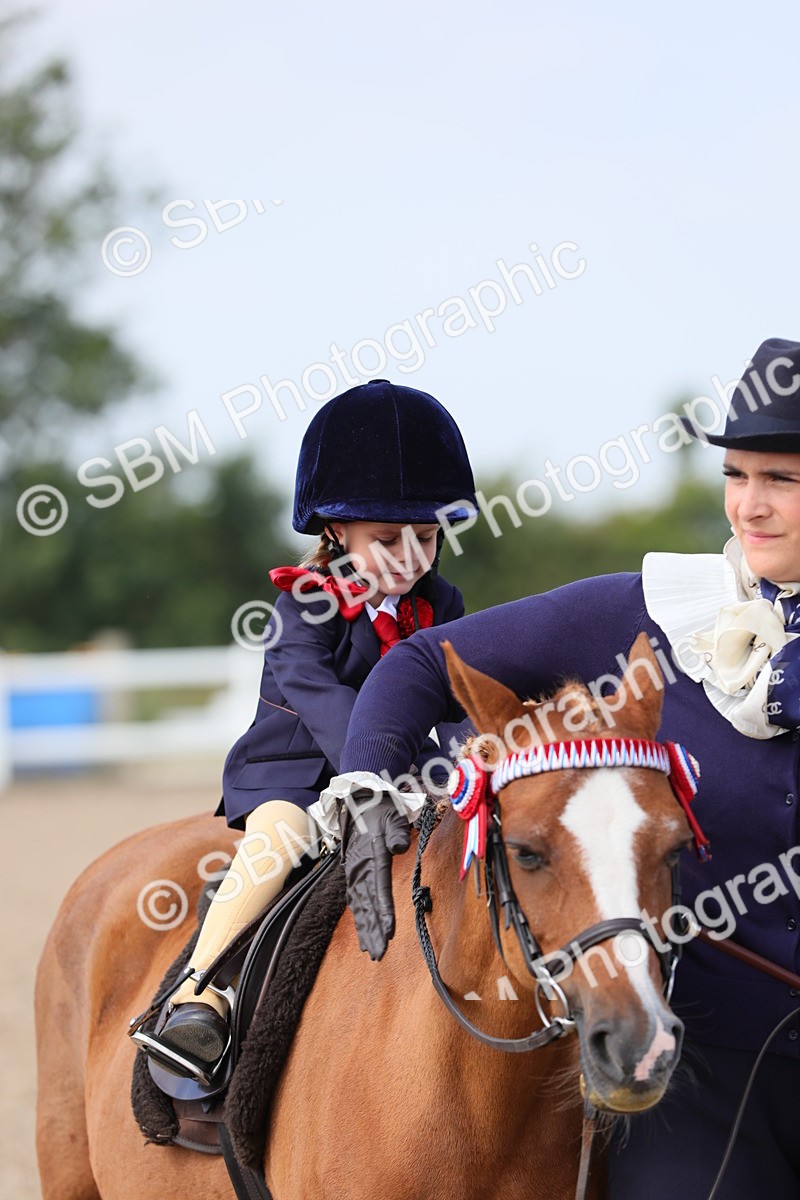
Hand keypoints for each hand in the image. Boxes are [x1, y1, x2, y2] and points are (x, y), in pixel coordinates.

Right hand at [341, 789, 410, 959]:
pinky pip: (355, 902)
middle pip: (367, 904)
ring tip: (372, 952)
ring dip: (366, 930)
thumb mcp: (393, 815)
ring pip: (360, 907)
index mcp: (371, 856)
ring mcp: (354, 874)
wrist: (358, 804)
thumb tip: (401, 846)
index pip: (378, 887)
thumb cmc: (380, 811)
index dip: (383, 910)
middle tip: (379, 954)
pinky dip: (359, 920)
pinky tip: (363, 936)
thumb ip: (397, 831)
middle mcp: (360, 869)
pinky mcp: (353, 876)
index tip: (388, 931)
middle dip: (373, 930)